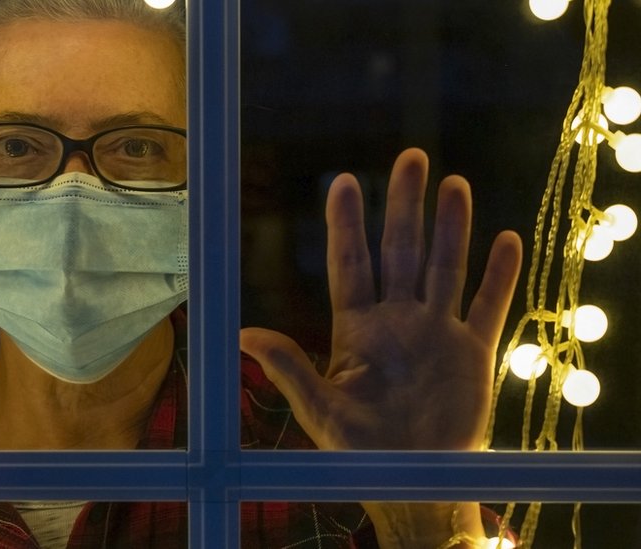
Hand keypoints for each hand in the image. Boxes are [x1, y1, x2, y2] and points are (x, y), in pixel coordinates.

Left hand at [241, 148, 521, 451]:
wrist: (412, 481)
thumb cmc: (359, 450)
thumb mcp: (318, 409)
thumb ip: (288, 368)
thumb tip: (243, 334)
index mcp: (356, 328)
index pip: (351, 263)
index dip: (348, 223)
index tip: (344, 182)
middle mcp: (397, 320)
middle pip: (400, 251)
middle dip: (405, 205)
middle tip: (411, 157)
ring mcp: (436, 332)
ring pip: (445, 267)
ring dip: (451, 227)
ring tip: (455, 184)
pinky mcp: (472, 353)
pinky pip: (489, 307)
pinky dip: (500, 276)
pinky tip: (508, 240)